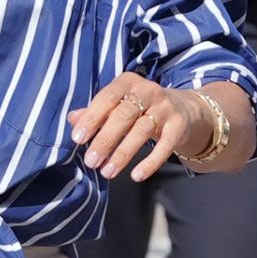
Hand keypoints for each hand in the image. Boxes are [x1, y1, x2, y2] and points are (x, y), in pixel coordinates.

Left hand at [69, 73, 209, 182]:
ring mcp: (166, 107)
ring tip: (107, 172)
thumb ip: (96, 111)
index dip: (91, 118)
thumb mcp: (119, 104)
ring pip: (142, 131)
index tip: (77, 139)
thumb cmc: (141, 107)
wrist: (184, 108)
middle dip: (105, 140)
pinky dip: (150, 162)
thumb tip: (72, 119)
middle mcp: (148, 90)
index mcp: (127, 82)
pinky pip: (165, 146)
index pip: (106, 98)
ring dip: (122, 154)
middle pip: (123, 116)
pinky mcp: (179, 125)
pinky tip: (136, 175)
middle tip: (90, 161)